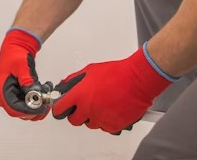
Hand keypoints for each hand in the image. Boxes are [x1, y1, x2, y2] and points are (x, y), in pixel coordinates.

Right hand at [0, 28, 47, 119]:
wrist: (17, 45)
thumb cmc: (15, 53)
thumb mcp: (22, 67)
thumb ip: (27, 82)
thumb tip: (34, 95)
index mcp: (0, 89)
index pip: (13, 108)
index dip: (27, 111)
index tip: (40, 108)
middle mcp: (4, 94)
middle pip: (19, 112)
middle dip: (35, 108)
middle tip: (46, 102)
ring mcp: (11, 94)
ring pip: (25, 108)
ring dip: (38, 103)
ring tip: (47, 91)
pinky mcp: (18, 92)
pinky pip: (29, 101)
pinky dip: (38, 97)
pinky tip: (45, 87)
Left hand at [52, 44, 174, 132]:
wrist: (137, 80)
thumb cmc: (116, 73)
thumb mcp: (90, 70)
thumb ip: (75, 80)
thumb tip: (66, 85)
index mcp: (79, 95)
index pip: (60, 109)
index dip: (60, 108)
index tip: (60, 108)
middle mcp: (88, 109)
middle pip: (74, 120)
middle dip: (77, 114)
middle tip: (82, 107)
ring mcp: (100, 119)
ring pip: (90, 124)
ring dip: (93, 117)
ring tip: (101, 104)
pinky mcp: (113, 126)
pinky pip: (104, 127)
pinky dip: (106, 121)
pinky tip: (110, 109)